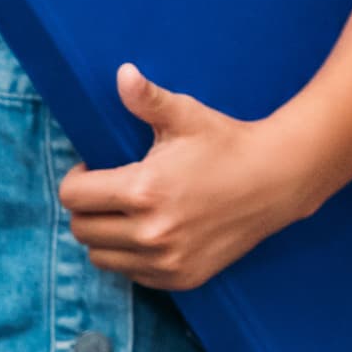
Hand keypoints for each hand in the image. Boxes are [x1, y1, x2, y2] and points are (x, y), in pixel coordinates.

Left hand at [57, 66, 307, 290]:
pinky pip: (132, 274)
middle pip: (81, 230)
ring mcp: (167, 261)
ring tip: (128, 212)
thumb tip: (122, 74)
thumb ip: (147, 99)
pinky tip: (151, 231)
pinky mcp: (182, 278)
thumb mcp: (186, 116)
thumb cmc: (227, 143)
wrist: (277, 179)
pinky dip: (132, 256)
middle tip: (110, 190)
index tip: (94, 169)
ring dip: (106, 235)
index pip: (73, 197)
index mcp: (144, 190)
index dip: (77, 178)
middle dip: (88, 207)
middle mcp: (151, 233)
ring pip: (101, 257)